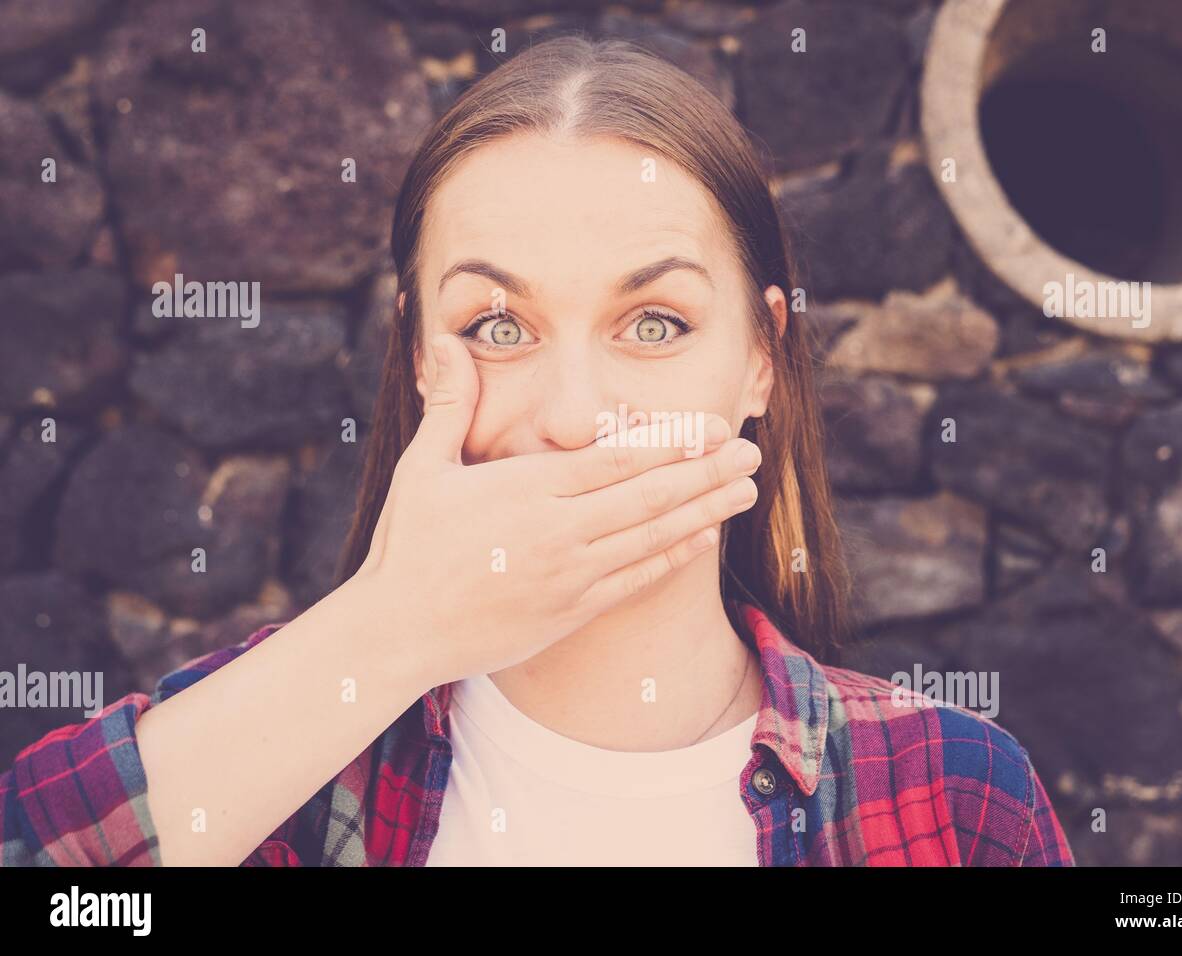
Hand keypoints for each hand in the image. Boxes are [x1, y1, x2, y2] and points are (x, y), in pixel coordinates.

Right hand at [354, 331, 761, 684]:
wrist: (397, 633)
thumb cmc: (407, 547)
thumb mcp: (422, 468)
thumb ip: (448, 404)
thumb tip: (447, 340)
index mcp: (527, 490)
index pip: (616, 459)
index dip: (673, 443)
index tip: (714, 427)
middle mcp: (559, 532)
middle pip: (649, 496)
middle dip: (706, 472)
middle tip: (751, 453)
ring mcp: (570, 576)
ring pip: (653, 538)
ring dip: (705, 511)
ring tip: (746, 490)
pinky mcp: (572, 611)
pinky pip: (636, 579)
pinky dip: (674, 556)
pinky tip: (704, 537)